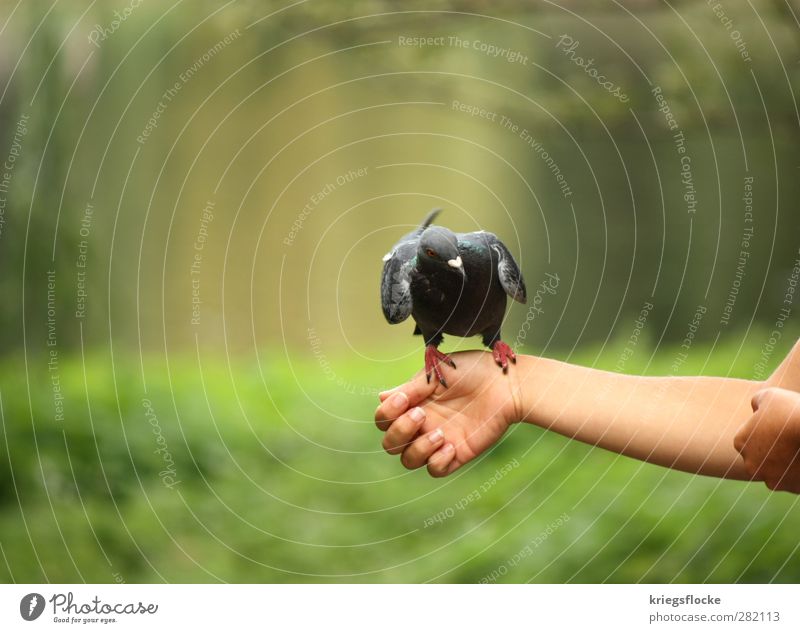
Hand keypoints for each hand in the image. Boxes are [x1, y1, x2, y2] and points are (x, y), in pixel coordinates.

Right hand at [374, 351, 520, 476]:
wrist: (506, 384)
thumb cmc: (471, 371)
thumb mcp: (437, 372)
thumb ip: (411, 388)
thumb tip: (381, 397)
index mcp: (413, 403)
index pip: (384, 418)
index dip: (387, 413)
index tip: (404, 399)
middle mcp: (421, 424)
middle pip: (390, 444)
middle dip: (400, 432)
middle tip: (422, 414)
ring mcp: (438, 441)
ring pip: (409, 461)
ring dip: (418, 449)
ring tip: (440, 434)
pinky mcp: (457, 454)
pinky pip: (435, 470)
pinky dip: (437, 461)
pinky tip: (452, 446)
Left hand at [734, 387, 799, 492]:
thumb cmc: (791, 411)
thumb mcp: (768, 396)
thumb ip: (756, 403)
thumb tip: (756, 410)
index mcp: (740, 442)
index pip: (749, 437)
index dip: (765, 430)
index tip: (780, 425)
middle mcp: (751, 465)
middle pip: (761, 457)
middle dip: (773, 450)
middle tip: (790, 438)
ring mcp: (772, 479)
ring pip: (777, 471)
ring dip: (786, 464)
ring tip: (799, 450)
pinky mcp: (792, 489)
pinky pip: (794, 481)